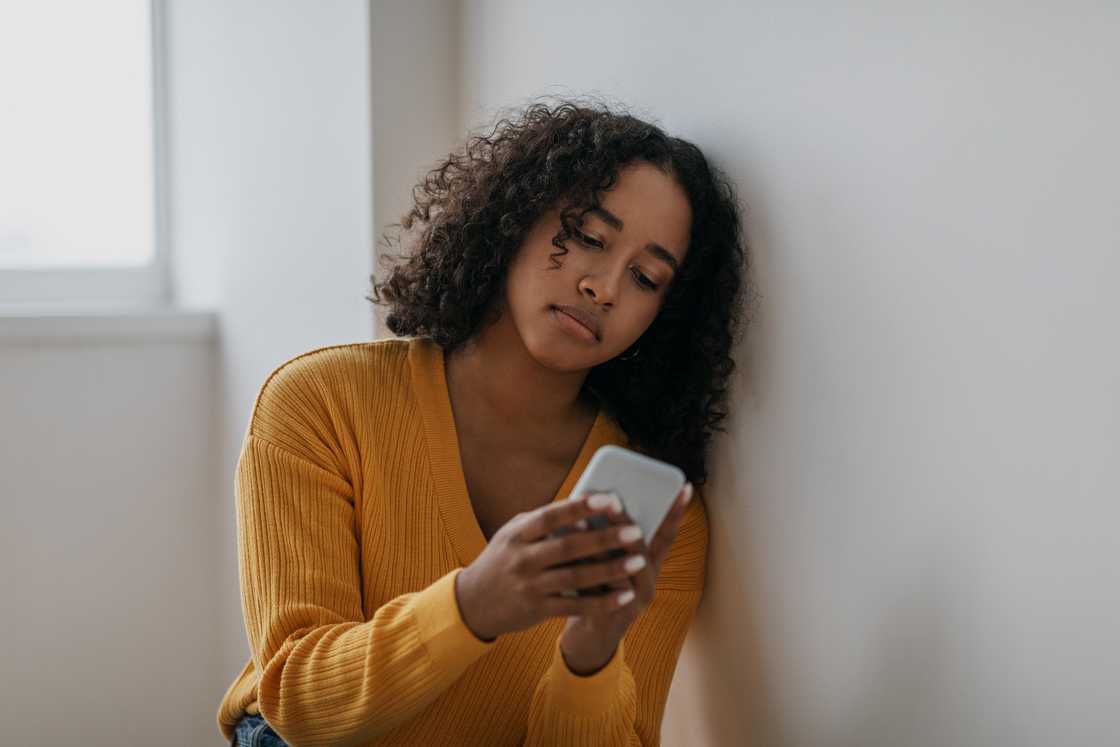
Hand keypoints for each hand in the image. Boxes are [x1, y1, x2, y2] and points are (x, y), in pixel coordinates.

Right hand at [453, 490, 656, 641]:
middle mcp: (522, 558)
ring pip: (576, 577)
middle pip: (569, 547)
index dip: (580, 507)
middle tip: (635, 531)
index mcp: (518, 534)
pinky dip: (601, 601)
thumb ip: (543, 521)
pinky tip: (623, 596)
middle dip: (605, 538)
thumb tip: (585, 504)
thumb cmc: (502, 559)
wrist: (472, 602)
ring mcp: (530, 585)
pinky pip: (574, 606)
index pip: (551, 516)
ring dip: (610, 569)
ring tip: (637, 561)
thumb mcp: (513, 534)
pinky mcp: (537, 610)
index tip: (609, 499)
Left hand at [558, 481, 693, 675]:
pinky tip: (572, 558)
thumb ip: (609, 538)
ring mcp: (635, 600)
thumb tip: (593, 498)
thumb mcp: (609, 561)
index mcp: (649, 565)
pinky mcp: (616, 615)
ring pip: (624, 568)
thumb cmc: (599, 589)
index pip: (666, 534)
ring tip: (587, 521)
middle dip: (627, 524)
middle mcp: (648, 582)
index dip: (676, 512)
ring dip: (606, 544)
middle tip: (615, 502)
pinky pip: (605, 590)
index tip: (683, 487)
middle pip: (643, 549)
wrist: (591, 634)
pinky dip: (589, 571)